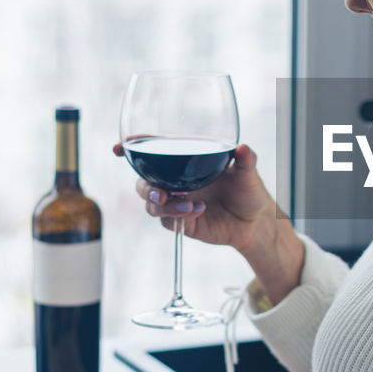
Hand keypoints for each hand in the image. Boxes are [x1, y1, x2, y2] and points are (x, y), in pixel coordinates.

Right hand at [113, 142, 304, 303]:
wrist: (254, 223)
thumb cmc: (249, 191)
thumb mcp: (249, 174)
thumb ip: (246, 161)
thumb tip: (243, 148)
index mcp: (185, 161)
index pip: (153, 151)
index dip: (131, 148)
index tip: (118, 148)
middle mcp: (175, 180)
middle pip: (143, 181)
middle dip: (145, 187)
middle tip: (162, 194)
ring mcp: (176, 202)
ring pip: (151, 204)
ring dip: (163, 205)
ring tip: (187, 205)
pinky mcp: (181, 221)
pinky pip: (167, 220)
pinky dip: (178, 215)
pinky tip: (197, 211)